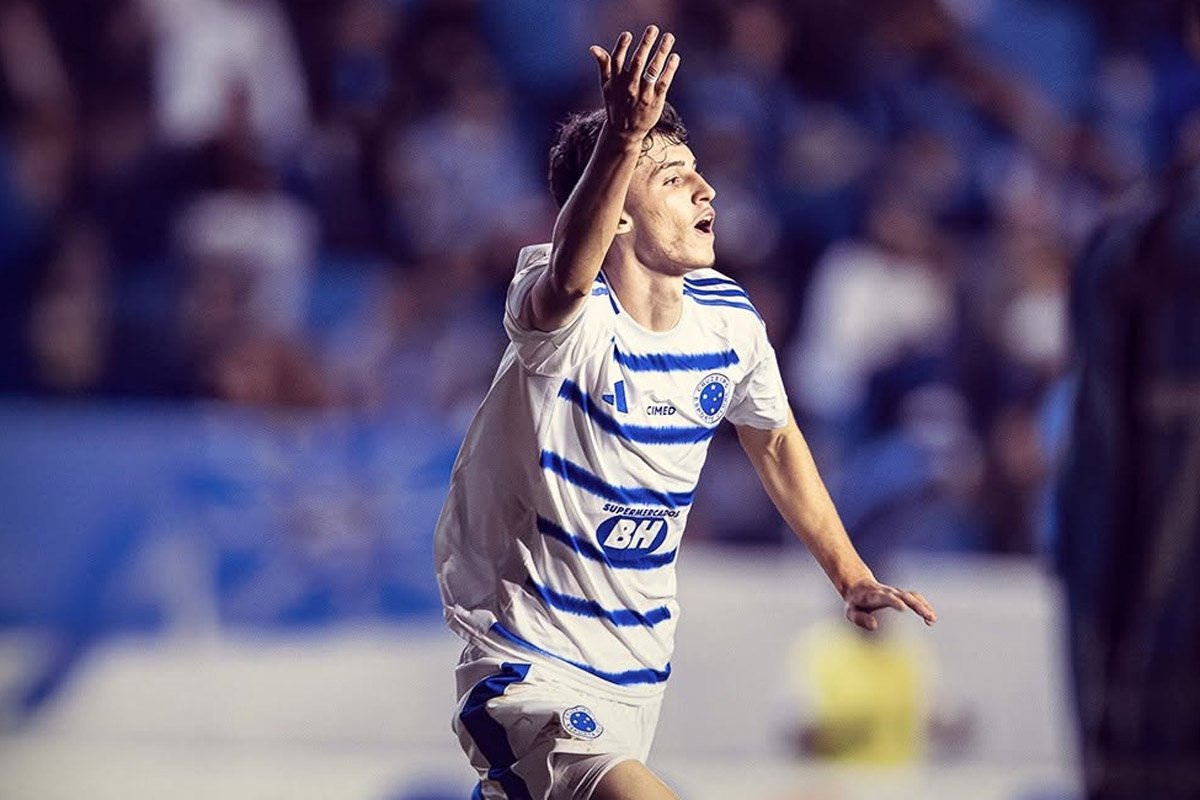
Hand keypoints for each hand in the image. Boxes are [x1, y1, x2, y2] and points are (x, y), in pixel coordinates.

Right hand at [589, 25, 679, 142]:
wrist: (624, 133)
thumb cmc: (616, 105)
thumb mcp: (606, 86)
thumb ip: (603, 65)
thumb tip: (593, 48)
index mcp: (617, 81)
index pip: (617, 61)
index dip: (622, 47)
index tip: (627, 34)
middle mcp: (629, 87)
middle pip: (638, 62)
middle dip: (646, 44)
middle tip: (653, 28)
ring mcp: (643, 94)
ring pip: (653, 70)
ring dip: (661, 52)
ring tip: (669, 37)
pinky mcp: (655, 101)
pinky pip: (663, 82)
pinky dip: (669, 69)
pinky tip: (675, 57)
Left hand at [843, 580, 936, 630]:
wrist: (858, 586)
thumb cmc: (855, 603)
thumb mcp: (851, 612)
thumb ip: (860, 619)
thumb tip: (875, 626)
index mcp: (873, 595)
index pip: (885, 596)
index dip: (894, 601)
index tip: (904, 608)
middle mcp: (887, 591)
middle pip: (904, 595)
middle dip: (916, 605)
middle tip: (927, 616)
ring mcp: (896, 592)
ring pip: (912, 596)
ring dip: (923, 606)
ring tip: (932, 619)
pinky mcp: (901, 594)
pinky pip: (916, 598)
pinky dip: (924, 606)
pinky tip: (931, 618)